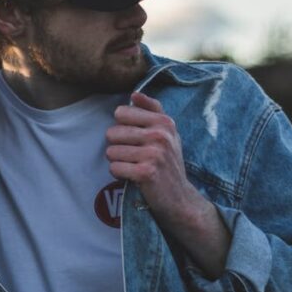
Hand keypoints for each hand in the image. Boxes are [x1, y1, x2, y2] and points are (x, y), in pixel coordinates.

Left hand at [105, 91, 194, 224]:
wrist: (180, 197)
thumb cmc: (169, 162)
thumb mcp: (168, 133)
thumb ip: (152, 110)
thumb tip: (134, 94)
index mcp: (163, 121)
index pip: (121, 112)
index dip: (122, 127)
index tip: (135, 139)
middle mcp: (160, 135)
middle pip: (112, 132)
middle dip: (117, 146)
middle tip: (133, 156)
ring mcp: (154, 154)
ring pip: (111, 151)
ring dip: (118, 162)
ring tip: (133, 166)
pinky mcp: (145, 172)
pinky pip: (115, 168)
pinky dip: (119, 174)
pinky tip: (132, 176)